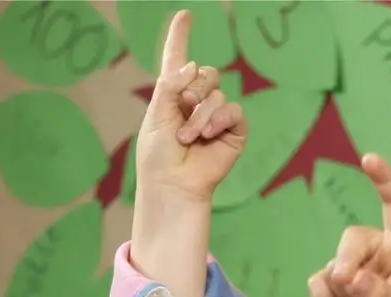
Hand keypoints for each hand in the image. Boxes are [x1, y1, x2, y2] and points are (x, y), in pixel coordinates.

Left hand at [134, 10, 246, 203]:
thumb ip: (171, 84)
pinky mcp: (233, 132)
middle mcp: (195, 102)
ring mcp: (216, 117)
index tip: (184, 16)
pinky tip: (208, 136)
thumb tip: (195, 66)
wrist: (172, 184)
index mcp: (173, 95)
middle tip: (182, 113)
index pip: (177, 60)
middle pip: (206, 73)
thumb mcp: (156, 113)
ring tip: (189, 138)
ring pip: (217, 94)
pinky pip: (234, 111)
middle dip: (193, 89)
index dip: (180, 37)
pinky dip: (219, 120)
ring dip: (201, 115)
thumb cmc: (158, 155)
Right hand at [307, 154, 390, 296]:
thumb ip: (379, 293)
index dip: (385, 180)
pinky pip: (318, 286)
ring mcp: (355, 270)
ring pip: (332, 271)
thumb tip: (349, 278)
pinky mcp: (337, 290)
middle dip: (346, 265)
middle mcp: (379, 252)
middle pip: (350, 241)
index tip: (369, 159)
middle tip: (349, 287)